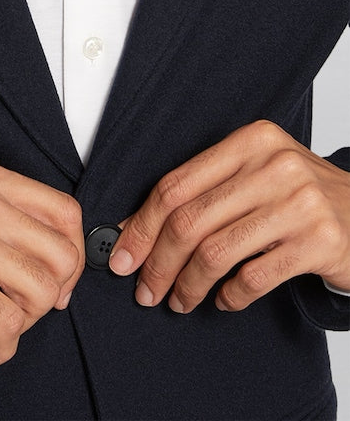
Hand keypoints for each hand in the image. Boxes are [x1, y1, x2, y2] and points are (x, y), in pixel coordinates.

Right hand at [0, 158, 84, 367]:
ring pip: (41, 290)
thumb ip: (4, 219)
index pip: (64, 210)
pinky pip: (7, 322)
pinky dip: (3, 345)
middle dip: (53, 296)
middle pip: (62, 253)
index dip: (72, 254)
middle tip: (25, 311)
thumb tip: (63, 260)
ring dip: (25, 323)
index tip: (55, 282)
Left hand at [109, 121, 349, 312]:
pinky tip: (222, 301)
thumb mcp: (256, 174)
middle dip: (157, 261)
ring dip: (188, 284)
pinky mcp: (319, 243)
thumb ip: (204, 191)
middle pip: (189, 220)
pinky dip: (229, 296)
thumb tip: (135, 228)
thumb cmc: (300, 197)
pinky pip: (254, 277)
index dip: (141, 223)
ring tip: (178, 300)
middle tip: (144, 288)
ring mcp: (299, 204)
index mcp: (249, 141)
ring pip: (216, 251)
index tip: (123, 253)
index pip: (176, 185)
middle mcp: (273, 166)